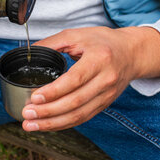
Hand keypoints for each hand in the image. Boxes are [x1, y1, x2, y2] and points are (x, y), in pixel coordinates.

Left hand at [21, 27, 159, 131]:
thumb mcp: (77, 34)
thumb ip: (52, 43)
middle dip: (48, 112)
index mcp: (99, 58)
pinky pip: (83, 118)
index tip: (34, 97)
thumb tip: (28, 53)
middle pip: (75, 102)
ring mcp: (107, 95)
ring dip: (53, 123)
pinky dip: (64, 124)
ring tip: (31, 125)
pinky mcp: (105, 104)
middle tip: (27, 114)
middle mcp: (106, 79)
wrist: (131, 53)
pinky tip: (48, 125)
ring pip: (79, 115)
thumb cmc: (103, 42)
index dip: (54, 91)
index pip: (75, 80)